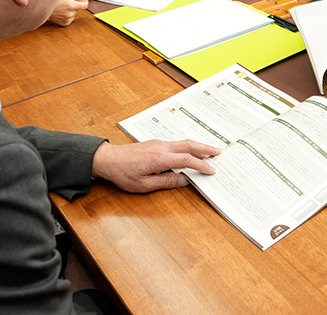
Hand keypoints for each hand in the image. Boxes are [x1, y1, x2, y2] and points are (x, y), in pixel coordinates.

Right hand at [47, 0, 88, 26]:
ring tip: (62, 8)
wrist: (42, 7)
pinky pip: (70, 19)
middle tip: (66, 3)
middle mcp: (69, 14)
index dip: (84, 2)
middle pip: (79, 9)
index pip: (85, 5)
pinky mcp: (64, 23)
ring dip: (71, 11)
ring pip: (74, 14)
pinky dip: (67, 16)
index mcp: (71, 6)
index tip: (82, 1)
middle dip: (75, 5)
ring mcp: (67, 19)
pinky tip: (61, 12)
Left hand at [91, 139, 220, 192]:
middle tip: (219, 152)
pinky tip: (190, 152)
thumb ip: (166, 182)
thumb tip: (184, 180)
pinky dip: (188, 147)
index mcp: (160, 158)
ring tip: (209, 152)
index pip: (187, 160)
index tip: (211, 170)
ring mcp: (158, 143)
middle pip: (189, 145)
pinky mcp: (155, 144)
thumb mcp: (144, 185)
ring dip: (198, 147)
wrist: (108, 159)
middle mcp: (161, 147)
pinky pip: (176, 144)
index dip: (201, 165)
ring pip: (183, 143)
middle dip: (205, 149)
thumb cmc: (123, 173)